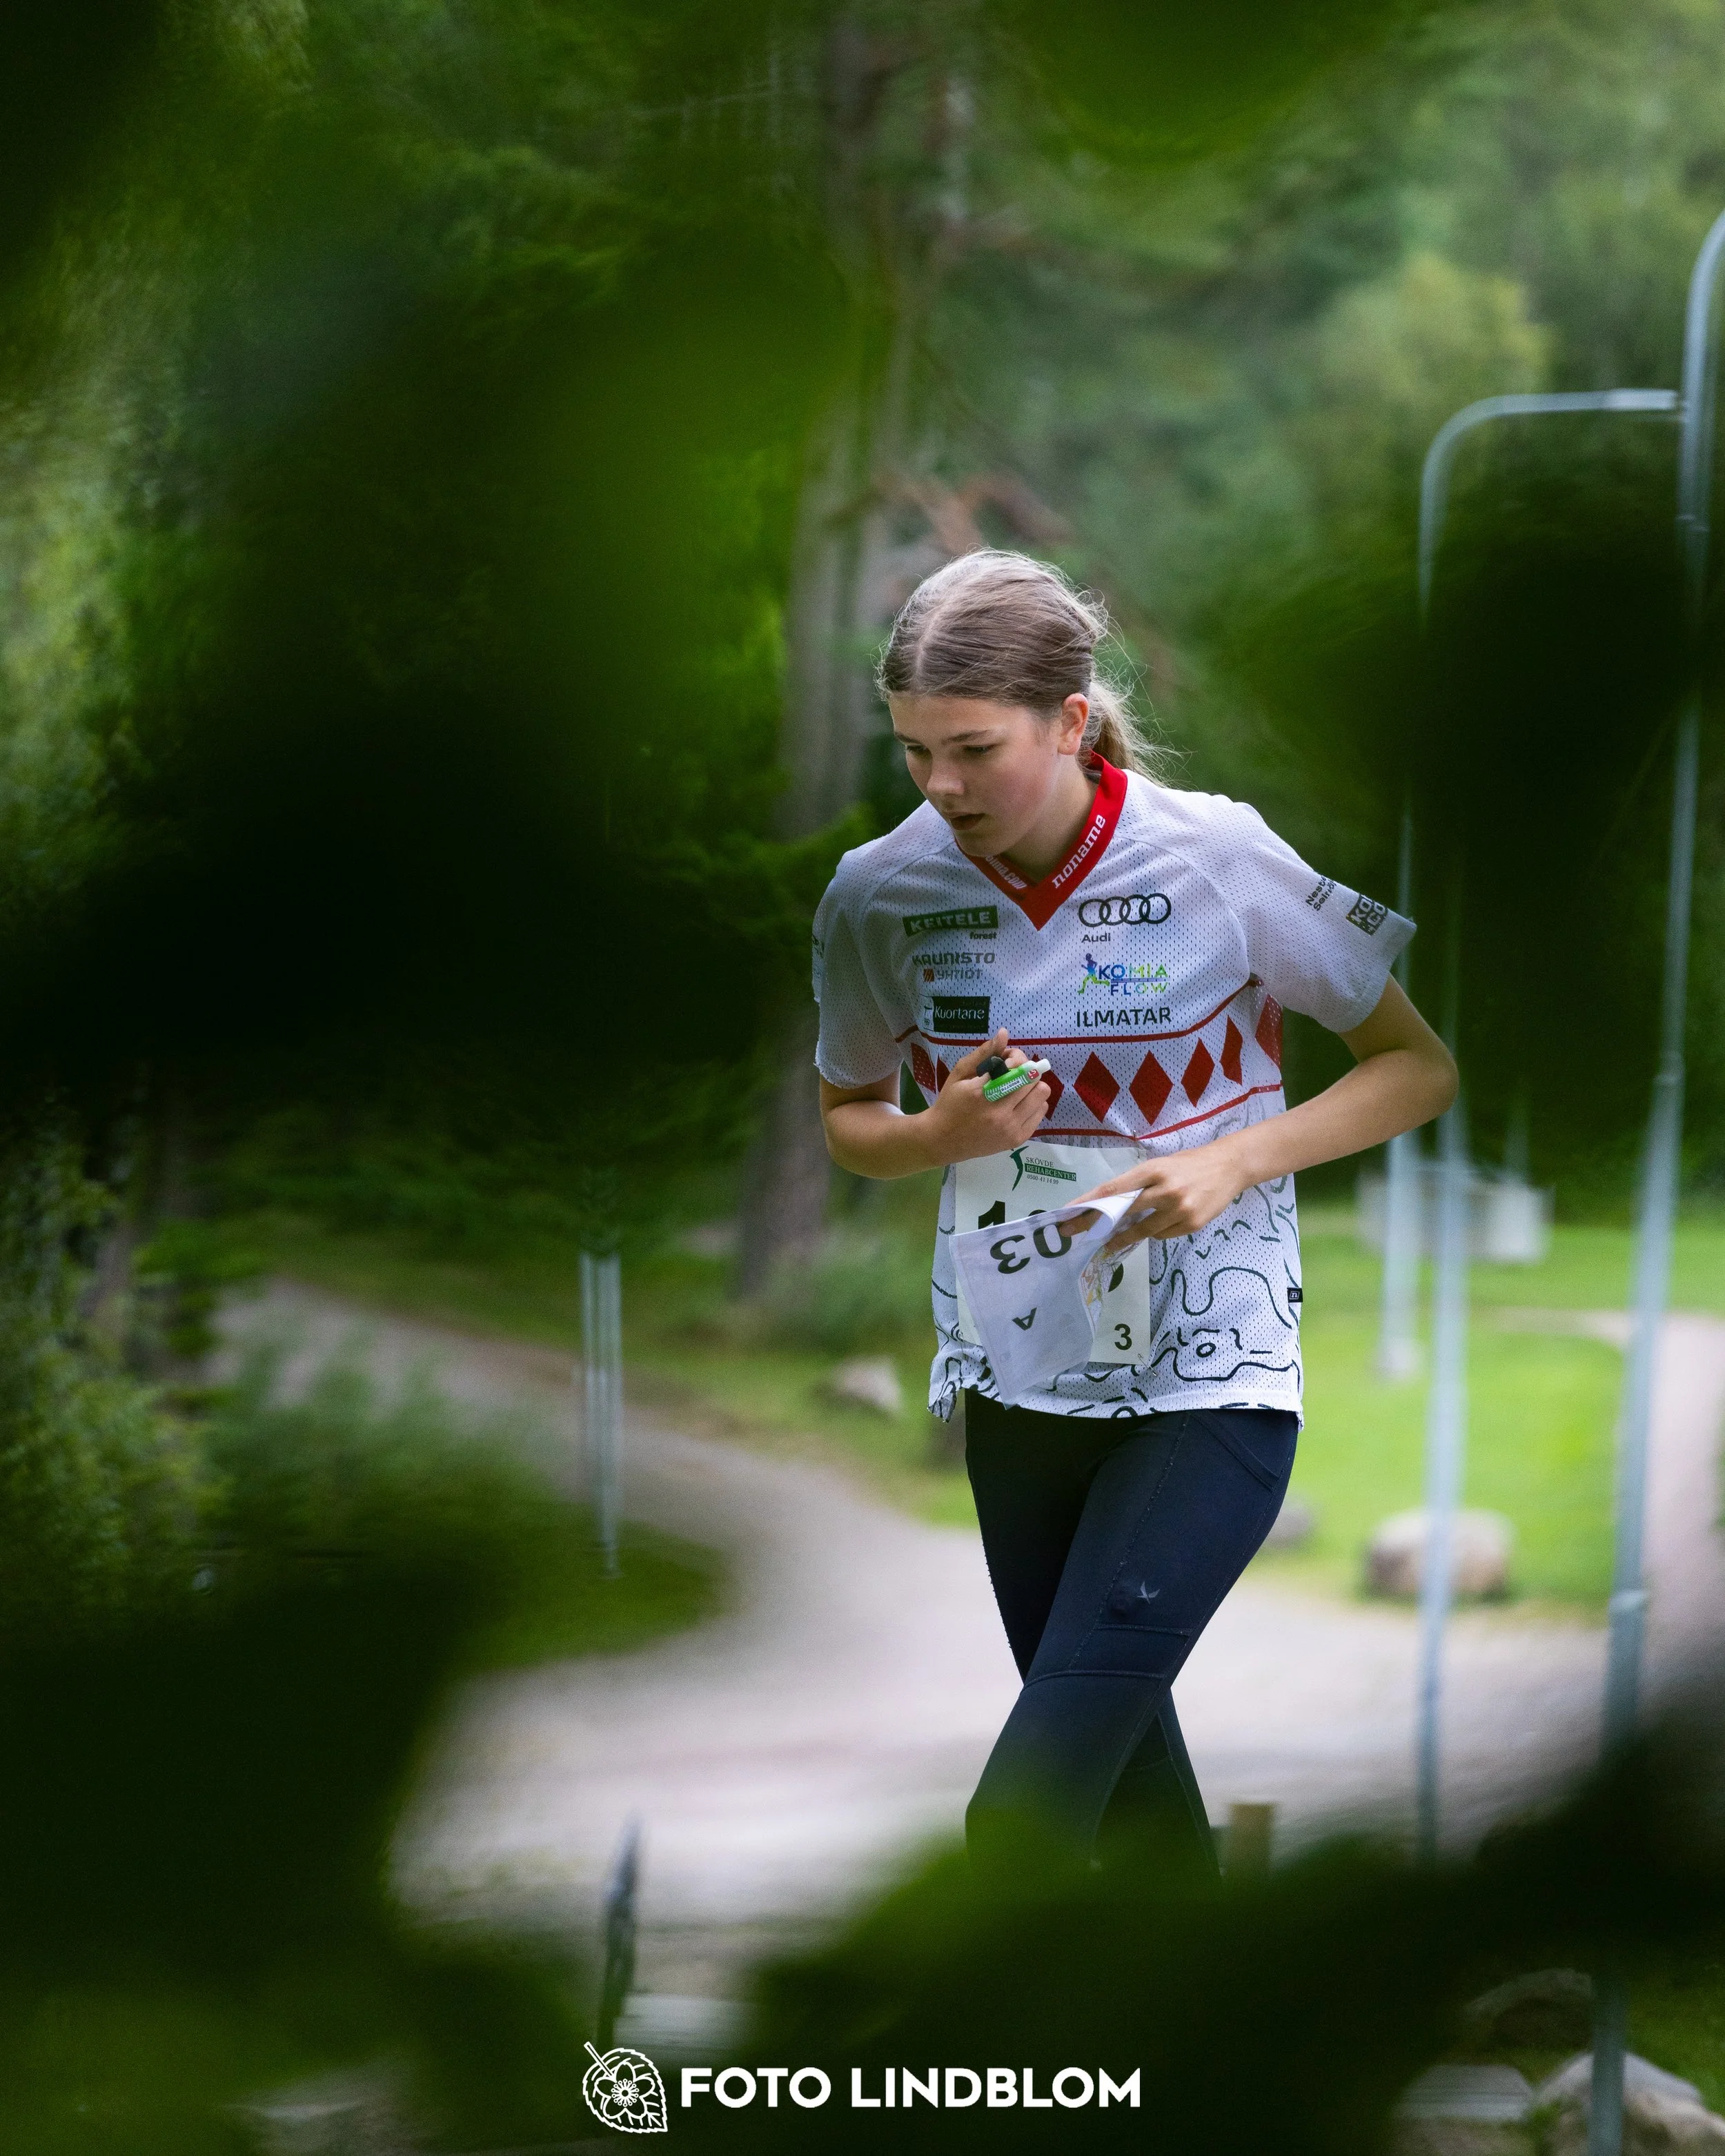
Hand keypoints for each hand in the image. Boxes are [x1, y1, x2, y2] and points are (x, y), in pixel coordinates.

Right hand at [925, 1028, 1050, 1164]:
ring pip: (1041, 1095)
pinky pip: (1041, 1113)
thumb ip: (983, 1053)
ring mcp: (1010, 1128)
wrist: (943, 1140)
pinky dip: (1034, 1104)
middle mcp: (998, 1112)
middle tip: (1013, 1073)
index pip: (1017, 1067)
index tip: (1007, 1060)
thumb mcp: (960, 1074)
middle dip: (1026, 1071)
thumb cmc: (950, 1103)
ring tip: (1018, 1089)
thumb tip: (1004, 1033)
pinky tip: (1019, 1104)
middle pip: (1033, 1079)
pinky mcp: (1017, 1139)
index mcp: (982, 1093)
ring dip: (1032, 1087)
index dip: (1016, 1058)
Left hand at [1078, 1136, 1249, 1245]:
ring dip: (1124, 1236)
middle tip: (1075, 1233)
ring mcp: (1179, 1209)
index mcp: (1153, 1169)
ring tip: (1111, 1242)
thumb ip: (1139, 1183)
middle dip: (1096, 1224)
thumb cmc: (1190, 1163)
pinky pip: (1162, 1235)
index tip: (1068, 1213)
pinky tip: (1157, 1225)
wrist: (1230, 1167)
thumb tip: (1110, 1204)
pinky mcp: (1192, 1224)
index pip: (1113, 1189)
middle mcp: (1165, 1190)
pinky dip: (1155, 1232)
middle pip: (1123, 1212)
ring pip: (1143, 1230)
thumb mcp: (1161, 1165)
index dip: (1088, 1203)